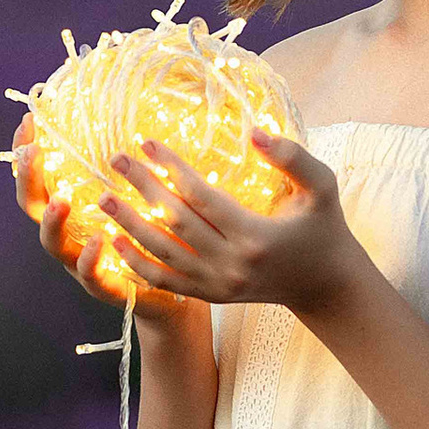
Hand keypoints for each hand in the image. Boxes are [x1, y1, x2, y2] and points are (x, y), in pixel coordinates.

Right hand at [12, 114, 188, 319]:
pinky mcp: (106, 288)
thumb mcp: (136, 199)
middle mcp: (68, 236)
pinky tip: (99, 241)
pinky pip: (91, 276)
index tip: (29, 121)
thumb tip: (134, 120)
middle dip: (28, 179)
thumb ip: (128, 169)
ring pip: (54, 243)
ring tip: (61, 201)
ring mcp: (81, 264)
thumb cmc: (153, 239)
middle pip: (34, 207)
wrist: (172, 295)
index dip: (28, 153)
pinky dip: (91, 259)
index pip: (40, 178)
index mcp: (72, 212)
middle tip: (33, 153)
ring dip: (53, 221)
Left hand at [95, 129, 361, 314]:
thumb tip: (255, 131)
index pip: (201, 196)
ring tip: (103, 198)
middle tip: (115, 160)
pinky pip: (166, 281)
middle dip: (142, 189)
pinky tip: (114, 240)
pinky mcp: (212, 296)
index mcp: (255, 236)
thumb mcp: (322, 188)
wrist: (325, 284)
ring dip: (130, 225)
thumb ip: (292, 158)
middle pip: (175, 222)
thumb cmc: (324, 227)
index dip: (170, 168)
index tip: (146, 143)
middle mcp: (232, 265)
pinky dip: (137, 262)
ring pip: (163, 254)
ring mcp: (219, 285)